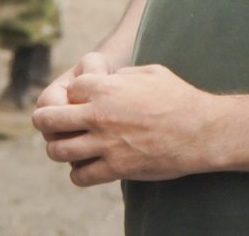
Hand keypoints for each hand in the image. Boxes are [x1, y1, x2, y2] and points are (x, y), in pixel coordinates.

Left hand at [33, 60, 228, 185]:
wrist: (202, 131)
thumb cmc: (179, 97)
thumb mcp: (148, 72)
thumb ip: (121, 75)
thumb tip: (107, 79)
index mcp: (104, 87)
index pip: (66, 91)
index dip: (71, 97)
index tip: (78, 103)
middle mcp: (98, 115)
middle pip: (48, 119)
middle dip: (47, 122)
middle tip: (52, 126)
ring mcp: (105, 144)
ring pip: (58, 150)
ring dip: (58, 149)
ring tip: (66, 149)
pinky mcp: (117, 168)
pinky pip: (81, 176)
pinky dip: (79, 174)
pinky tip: (86, 168)